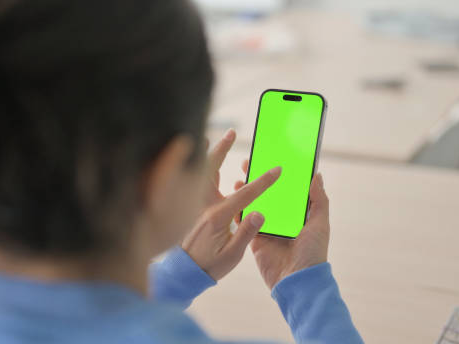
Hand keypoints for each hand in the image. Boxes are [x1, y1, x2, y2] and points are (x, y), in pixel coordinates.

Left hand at [182, 129, 280, 280]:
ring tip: (209, 137)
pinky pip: (193, 181)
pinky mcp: (190, 208)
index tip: (277, 170)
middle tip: (231, 132)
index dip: (263, 181)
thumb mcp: (232, 255)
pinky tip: (200, 161)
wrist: (182, 274)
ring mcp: (194, 205)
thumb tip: (260, 213)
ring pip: (199, 172)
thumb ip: (246, 234)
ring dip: (206, 154)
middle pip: (212, 170)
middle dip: (223, 149)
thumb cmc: (209, 266)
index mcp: (218, 216)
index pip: (245, 193)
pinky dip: (197, 167)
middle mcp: (204, 206)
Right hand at [234, 160, 329, 289]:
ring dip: (247, 191)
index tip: (272, 157)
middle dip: (259, 178)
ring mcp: (267, 227)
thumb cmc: (313, 253)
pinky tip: (232, 196)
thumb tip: (316, 175)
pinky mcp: (255, 238)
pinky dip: (239, 210)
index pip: (288, 189)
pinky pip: (245, 221)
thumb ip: (319, 200)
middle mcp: (282, 219)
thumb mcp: (320, 223)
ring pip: (255, 204)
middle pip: (269, 194)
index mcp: (298, 214)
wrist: (297, 281)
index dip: (280, 175)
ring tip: (239, 176)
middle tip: (250, 162)